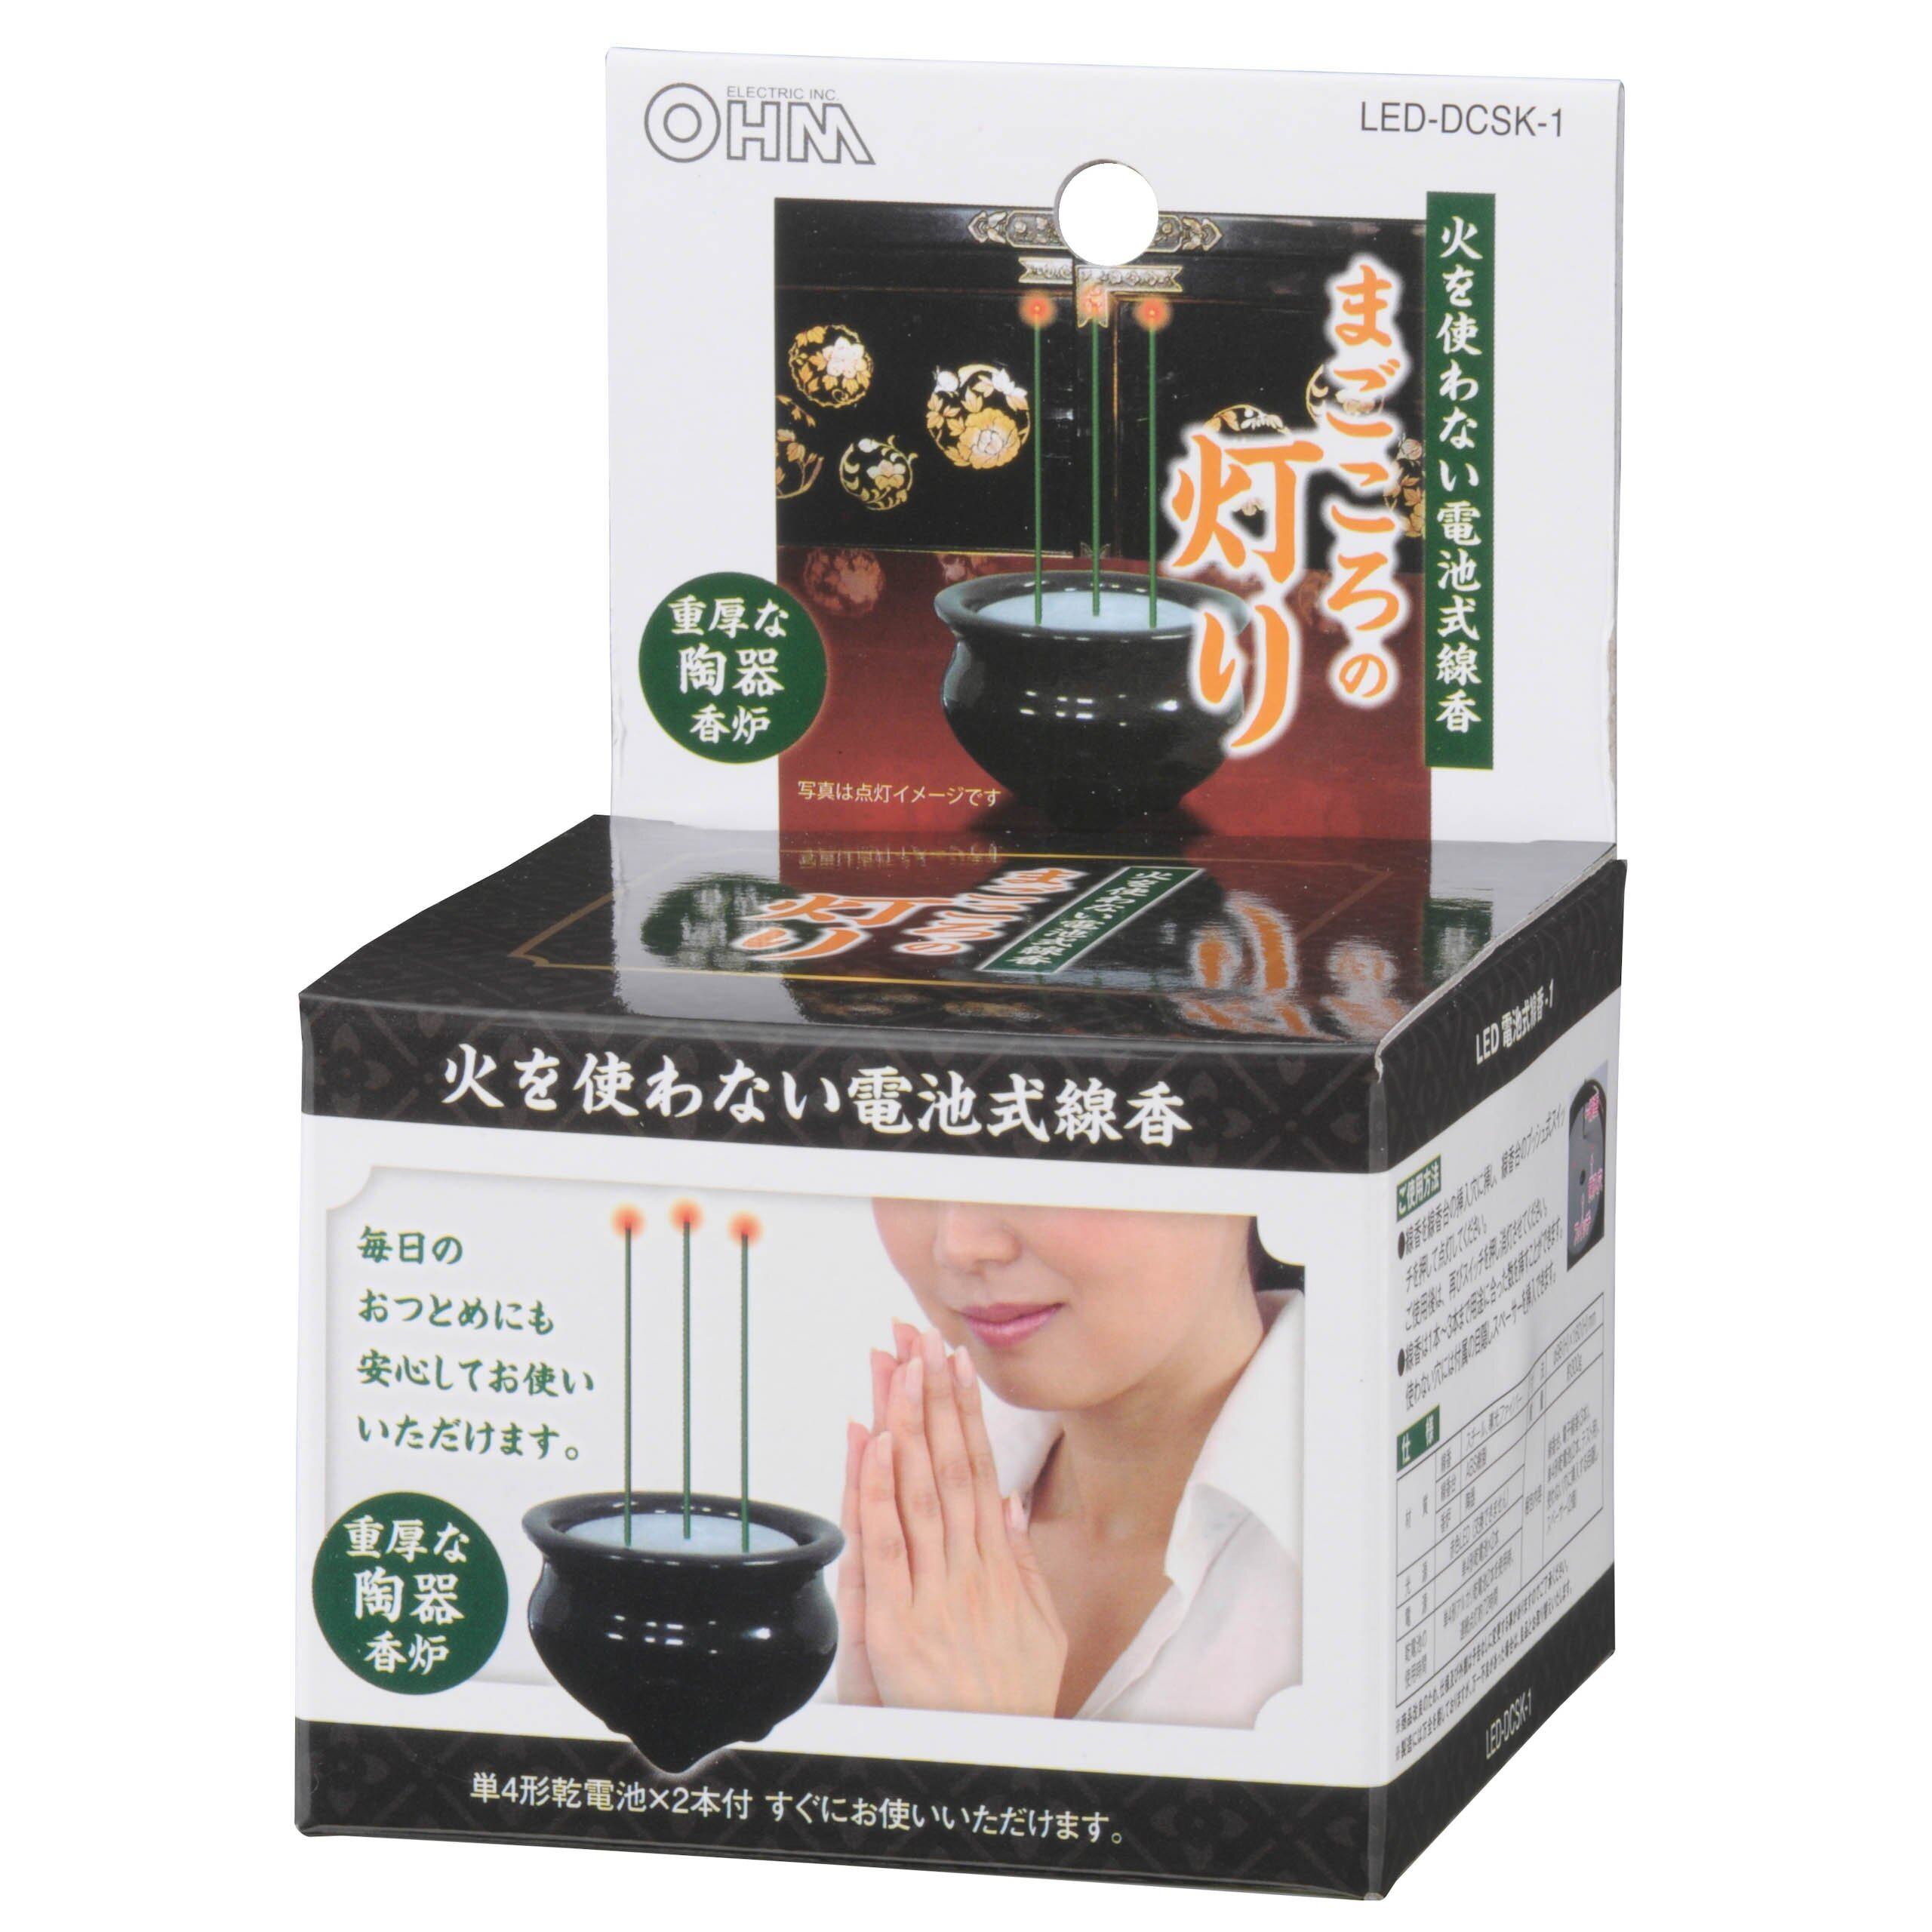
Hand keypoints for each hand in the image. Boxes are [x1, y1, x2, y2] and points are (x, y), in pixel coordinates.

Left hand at [845, 1326, 1065, 1716]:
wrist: (993, 1766)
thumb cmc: (1008, 1703)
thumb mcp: (1038, 1631)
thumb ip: (1021, 1564)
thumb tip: (1010, 1502)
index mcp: (997, 1566)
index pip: (977, 1468)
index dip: (963, 1410)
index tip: (952, 1360)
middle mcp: (966, 1569)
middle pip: (947, 1465)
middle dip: (930, 1396)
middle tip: (918, 1336)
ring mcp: (931, 1594)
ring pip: (917, 1490)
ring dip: (905, 1421)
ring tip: (897, 1364)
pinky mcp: (896, 1624)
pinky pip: (884, 1545)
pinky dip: (878, 1490)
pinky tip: (876, 1441)